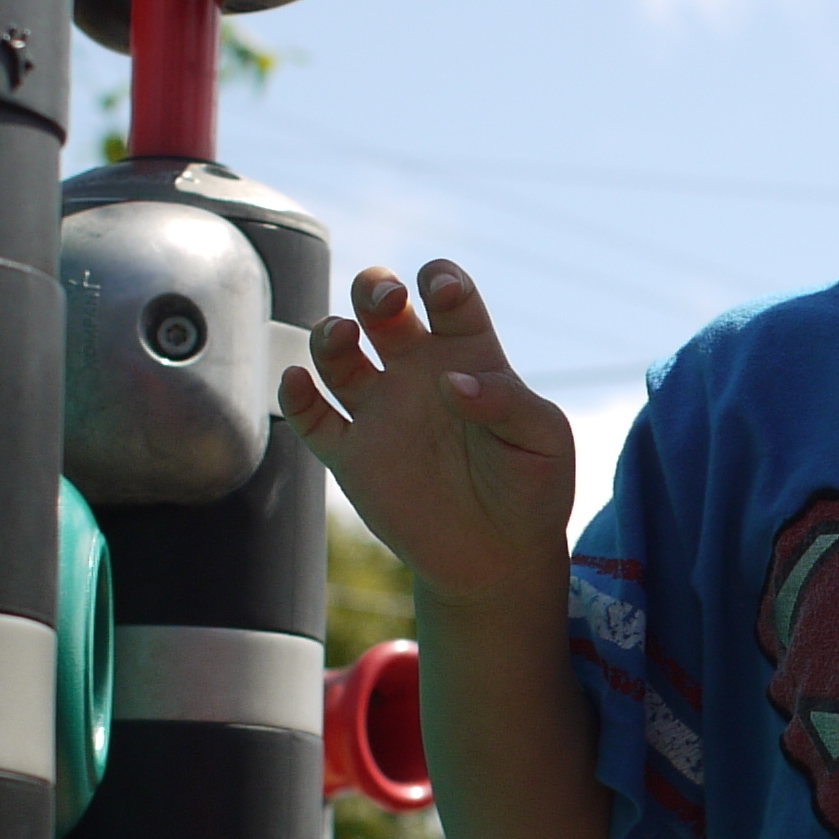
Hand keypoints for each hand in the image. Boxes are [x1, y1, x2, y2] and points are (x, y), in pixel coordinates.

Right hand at [278, 262, 574, 607]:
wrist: (502, 558)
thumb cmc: (533, 489)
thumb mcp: (544, 440)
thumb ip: (507, 402)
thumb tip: (452, 382)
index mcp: (469, 356)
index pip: (448, 297)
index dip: (440, 279)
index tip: (440, 291)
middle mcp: (418, 373)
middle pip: (380, 306)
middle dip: (374, 287)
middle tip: (387, 300)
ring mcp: (381, 411)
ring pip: (335, 351)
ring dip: (328, 332)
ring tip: (343, 338)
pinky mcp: (352, 455)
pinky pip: (309, 416)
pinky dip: (294, 394)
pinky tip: (301, 383)